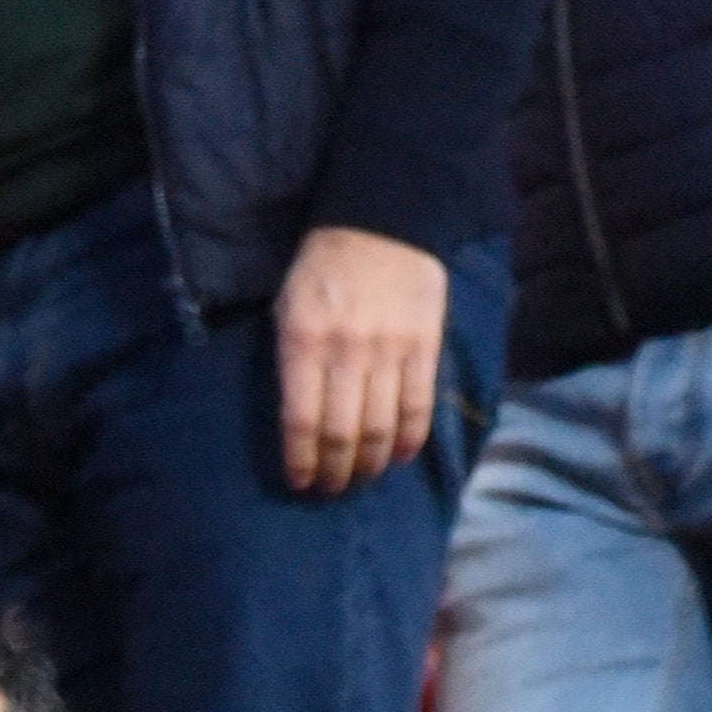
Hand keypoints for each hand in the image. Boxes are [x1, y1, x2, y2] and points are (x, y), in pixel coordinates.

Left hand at [272, 226, 449, 497]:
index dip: (301, 461)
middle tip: (332, 489)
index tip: (300, 483)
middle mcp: (346, 352)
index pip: (301, 421)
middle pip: (342, 434)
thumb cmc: (321, 270)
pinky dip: (408, 440)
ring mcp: (389, 351)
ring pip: (381, 428)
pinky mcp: (425, 346)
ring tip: (361, 478)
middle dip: (335, 473)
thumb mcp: (286, 309)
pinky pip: (418, 407)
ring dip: (369, 464)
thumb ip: (291, 362)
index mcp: (303, 342)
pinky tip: (397, 456)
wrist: (381, 222)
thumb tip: (298, 423)